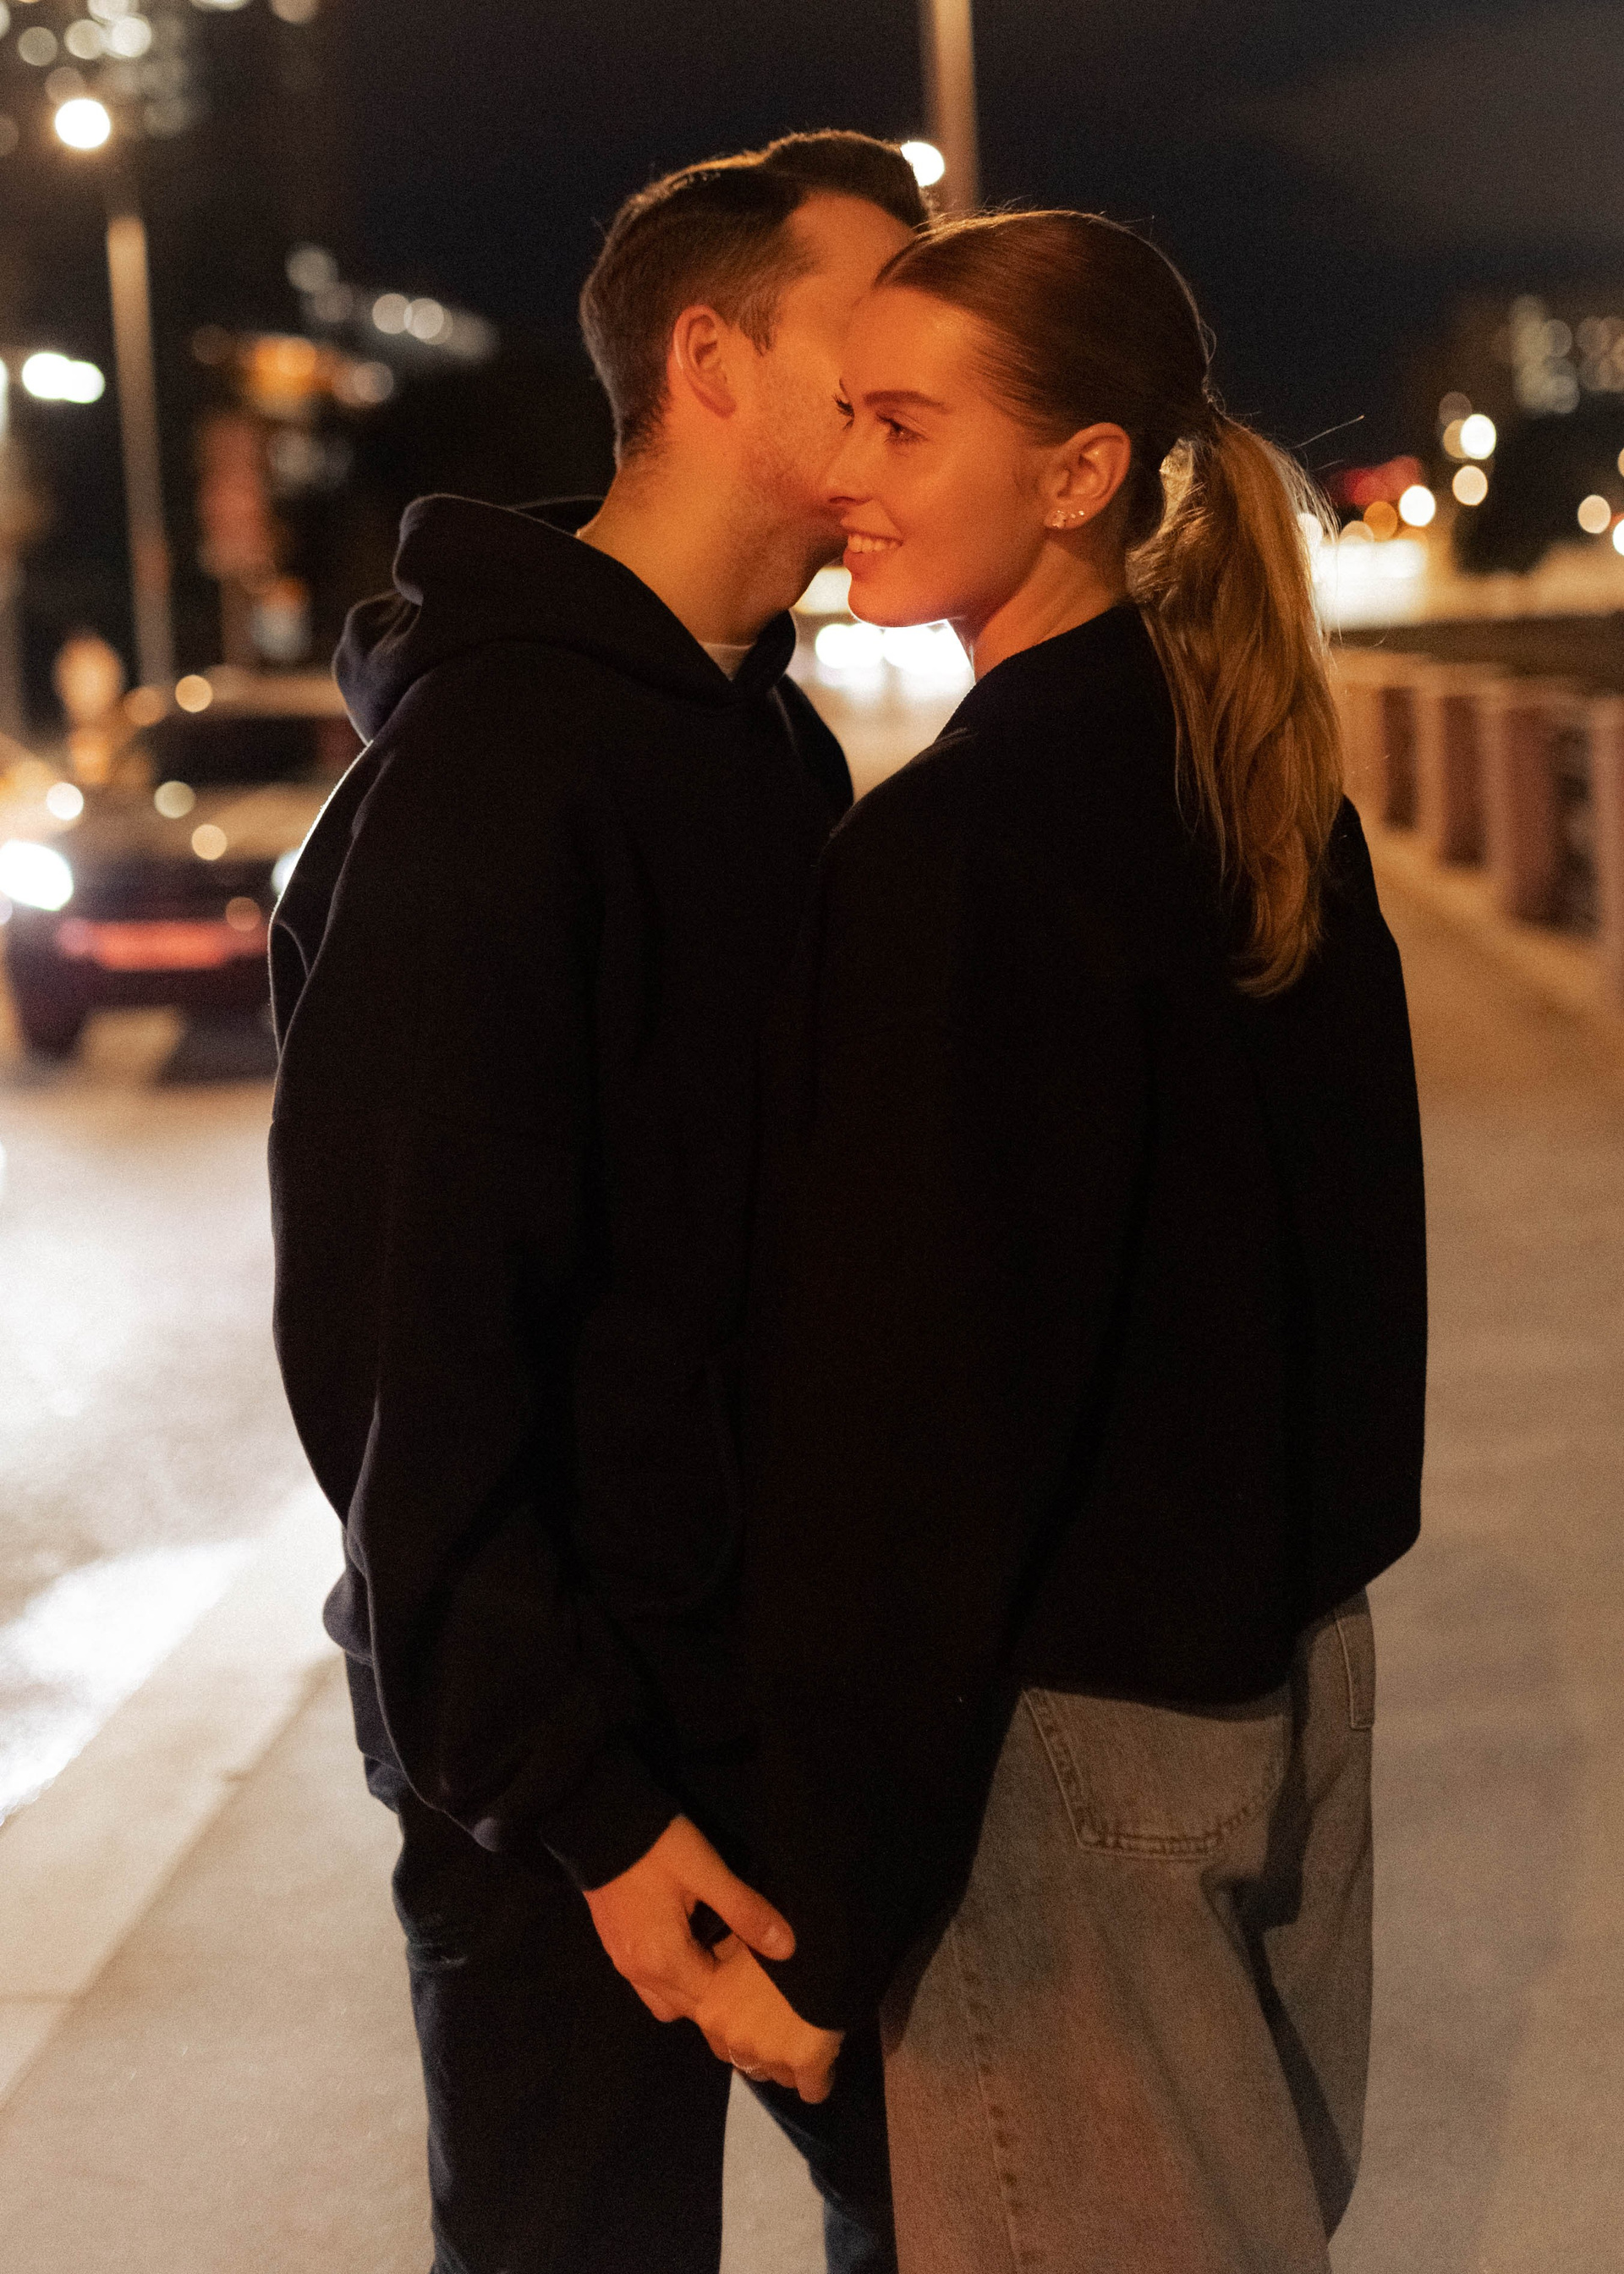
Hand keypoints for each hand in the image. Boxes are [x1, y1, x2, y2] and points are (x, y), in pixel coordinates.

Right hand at [583, 1816, 794, 2023]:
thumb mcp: (707, 1872)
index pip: (712, 2000)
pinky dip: (670, 1977)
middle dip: (717, 1993)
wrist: (599, 1820)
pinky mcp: (613, 1947)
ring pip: (664, 2000)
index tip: (760, 1966)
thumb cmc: (658, 1848)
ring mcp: (621, 1963)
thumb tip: (786, 1949)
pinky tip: (687, 1944)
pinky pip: (647, 1983)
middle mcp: (639, 1973)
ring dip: (691, 1988)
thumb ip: (745, 1912)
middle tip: (743, 1960)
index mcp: (664, 1961)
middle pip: (687, 2008)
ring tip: (715, 1953)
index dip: (740, 1988)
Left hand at [695, 1938, 843, 2103]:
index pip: (720, 2041)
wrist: (819, 1935)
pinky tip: (826, 2064)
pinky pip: (812, 2090)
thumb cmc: (774, 1930)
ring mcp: (767, 2053)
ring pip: (777, 2076)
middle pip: (749, 2062)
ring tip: (807, 2037)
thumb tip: (730, 1980)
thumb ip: (727, 1971)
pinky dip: (818, 2081)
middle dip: (766, 2050)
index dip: (743, 2028)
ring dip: (789, 2064)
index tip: (762, 2016)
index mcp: (711, 2008)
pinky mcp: (805, 2062)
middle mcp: (732, 2037)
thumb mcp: (736, 1944)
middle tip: (786, 2025)